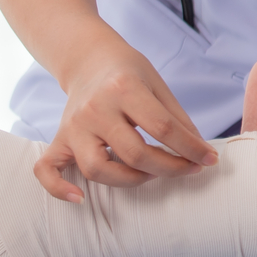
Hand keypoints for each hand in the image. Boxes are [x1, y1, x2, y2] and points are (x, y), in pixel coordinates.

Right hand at [31, 37, 217, 200]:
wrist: (89, 58)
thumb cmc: (128, 72)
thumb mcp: (158, 85)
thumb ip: (177, 118)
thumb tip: (200, 152)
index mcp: (124, 88)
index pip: (163, 128)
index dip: (191, 148)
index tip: (209, 160)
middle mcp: (95, 108)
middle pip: (134, 153)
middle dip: (168, 168)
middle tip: (187, 169)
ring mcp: (73, 125)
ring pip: (97, 168)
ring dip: (130, 180)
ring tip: (151, 174)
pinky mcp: (59, 138)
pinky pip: (47, 170)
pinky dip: (59, 189)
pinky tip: (80, 198)